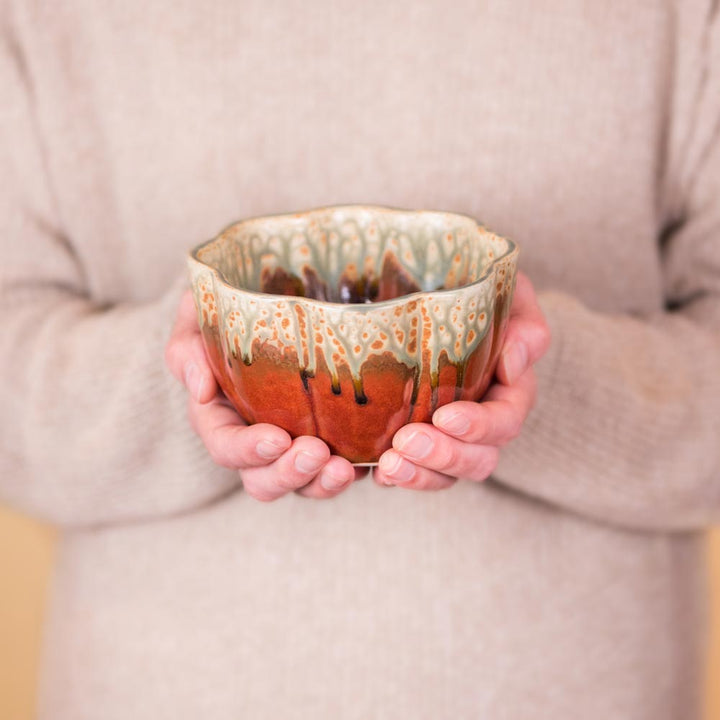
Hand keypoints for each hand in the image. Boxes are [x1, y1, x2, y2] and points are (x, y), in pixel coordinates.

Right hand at [165, 290, 358, 500]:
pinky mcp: (332, 439)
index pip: (225, 446)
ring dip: (323, 483)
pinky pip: (343, 468)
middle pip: (264, 480)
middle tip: (317, 453)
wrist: (276, 295)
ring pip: (304, 483)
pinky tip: (376, 460)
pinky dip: (359, 471)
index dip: (248, 450)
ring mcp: (295, 444)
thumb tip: (200, 390)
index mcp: (220, 417)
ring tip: (347, 469)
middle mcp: (256, 440)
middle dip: (289, 474)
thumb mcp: (198, 316)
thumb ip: (188, 349)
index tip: (276, 438)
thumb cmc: (230, 310)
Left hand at [373, 272, 550, 489]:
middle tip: (407, 441)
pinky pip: (415, 473)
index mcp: (509, 393)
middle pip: (478, 459)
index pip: (505, 421)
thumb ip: (524, 325)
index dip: (480, 427)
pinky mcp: (418, 445)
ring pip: (446, 475)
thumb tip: (514, 365)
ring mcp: (450, 439)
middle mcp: (483, 424)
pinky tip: (376, 472)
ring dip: (419, 474)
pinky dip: (398, 477)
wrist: (432, 294)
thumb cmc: (475, 293)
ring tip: (388, 465)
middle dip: (444, 455)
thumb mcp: (510, 295)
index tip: (446, 416)